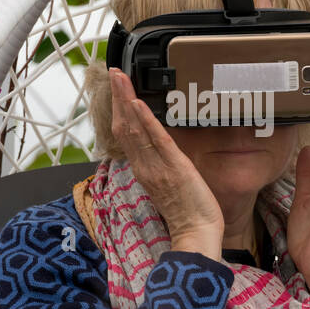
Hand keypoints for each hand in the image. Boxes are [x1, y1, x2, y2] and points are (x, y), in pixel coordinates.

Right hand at [108, 67, 223, 259]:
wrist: (197, 235)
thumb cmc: (188, 216)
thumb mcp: (169, 187)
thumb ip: (160, 168)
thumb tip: (158, 151)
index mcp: (144, 170)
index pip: (125, 135)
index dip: (119, 110)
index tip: (116, 90)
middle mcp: (145, 166)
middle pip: (124, 126)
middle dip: (118, 97)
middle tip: (113, 73)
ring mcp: (157, 166)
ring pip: (135, 128)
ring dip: (126, 99)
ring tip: (120, 77)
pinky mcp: (174, 167)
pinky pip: (156, 139)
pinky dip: (144, 119)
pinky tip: (136, 102)